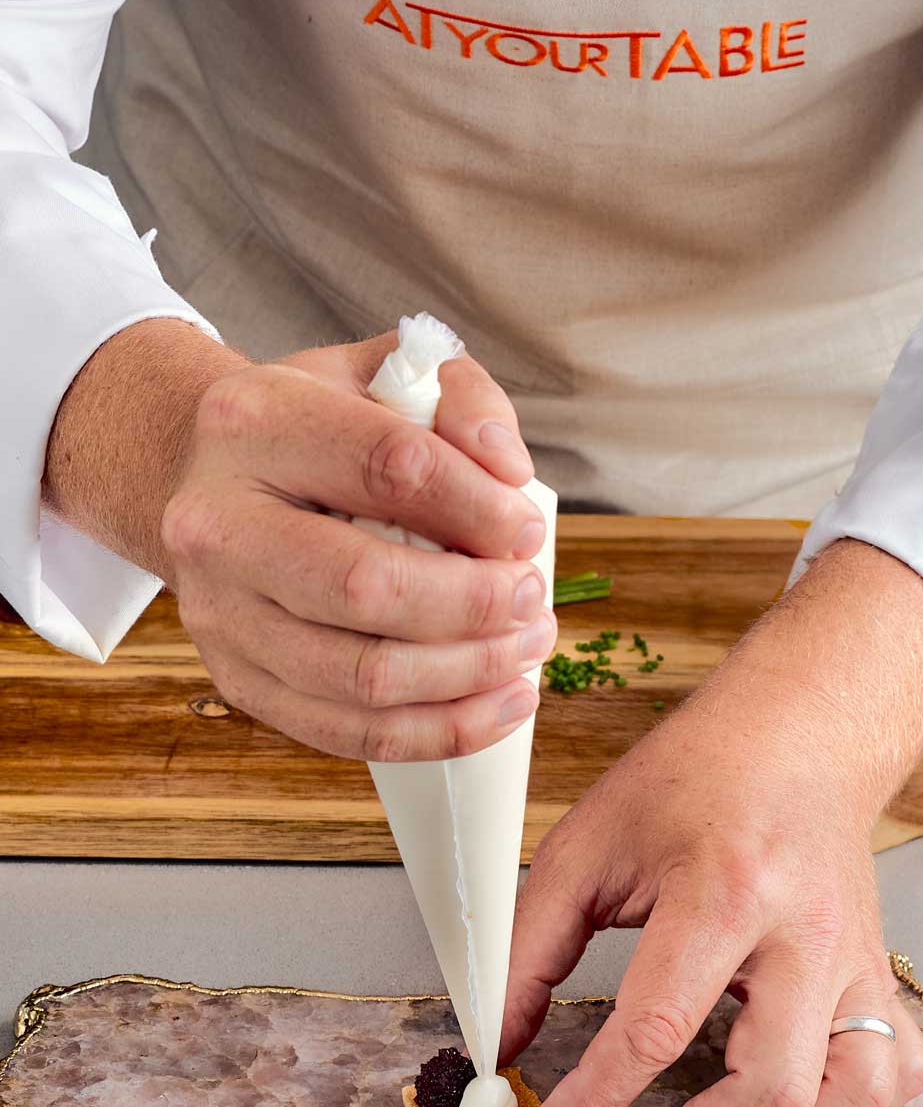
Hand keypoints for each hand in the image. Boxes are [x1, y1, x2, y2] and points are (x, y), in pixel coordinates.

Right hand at [46, 320, 555, 759]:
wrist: (208, 479)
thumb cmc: (318, 427)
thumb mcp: (384, 374)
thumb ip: (461, 398)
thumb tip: (509, 473)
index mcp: (256, 424)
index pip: (390, 468)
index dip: (480, 508)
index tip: (527, 529)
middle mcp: (219, 525)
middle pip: (366, 587)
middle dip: (475, 603)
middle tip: (532, 598)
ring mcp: (220, 614)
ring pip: (363, 676)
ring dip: (469, 674)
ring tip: (526, 649)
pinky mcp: (238, 680)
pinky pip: (348, 732)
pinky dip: (439, 730)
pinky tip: (496, 706)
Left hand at [501, 541, 922, 1106]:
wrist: (794, 734)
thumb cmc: (692, 777)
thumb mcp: (588, 846)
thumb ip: (533, 946)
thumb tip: (500, 1039)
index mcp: (725, 893)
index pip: (656, 1031)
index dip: (591, 1100)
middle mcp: (805, 936)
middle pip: (769, 1092)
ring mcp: (856, 959)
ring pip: (845, 1099)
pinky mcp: (878, 972)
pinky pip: (890, 1075)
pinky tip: (781, 1095)